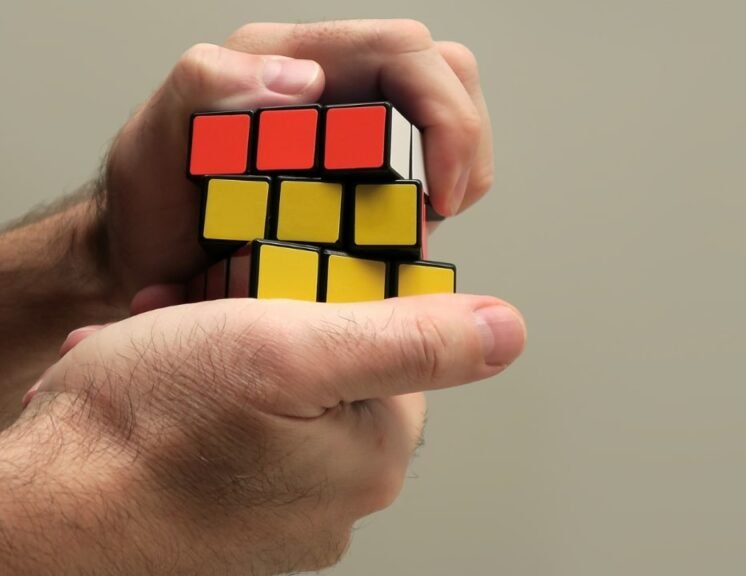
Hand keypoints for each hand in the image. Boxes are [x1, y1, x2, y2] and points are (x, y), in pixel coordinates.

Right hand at [6, 294, 523, 574]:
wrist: (43, 509)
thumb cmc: (151, 427)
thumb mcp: (293, 349)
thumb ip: (410, 340)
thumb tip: (507, 330)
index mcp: (372, 456)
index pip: (394, 343)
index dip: (338, 291)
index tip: (281, 276)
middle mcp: (339, 498)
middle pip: (333, 367)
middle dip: (273, 321)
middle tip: (211, 310)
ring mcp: (283, 513)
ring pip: (277, 394)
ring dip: (228, 353)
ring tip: (172, 344)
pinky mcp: (233, 517)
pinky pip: (238, 433)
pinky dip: (204, 398)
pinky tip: (161, 383)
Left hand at [99, 19, 491, 300]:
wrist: (151, 261)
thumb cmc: (153, 205)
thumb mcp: (153, 144)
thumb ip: (205, 85)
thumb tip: (305, 78)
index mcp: (291, 60)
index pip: (404, 51)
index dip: (445, 116)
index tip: (438, 193)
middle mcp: (335, 84)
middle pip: (447, 74)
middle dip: (464, 144)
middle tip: (441, 210)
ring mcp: (358, 125)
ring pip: (452, 118)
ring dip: (457, 174)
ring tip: (421, 225)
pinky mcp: (369, 167)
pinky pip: (433, 167)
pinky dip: (439, 199)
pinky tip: (407, 232)